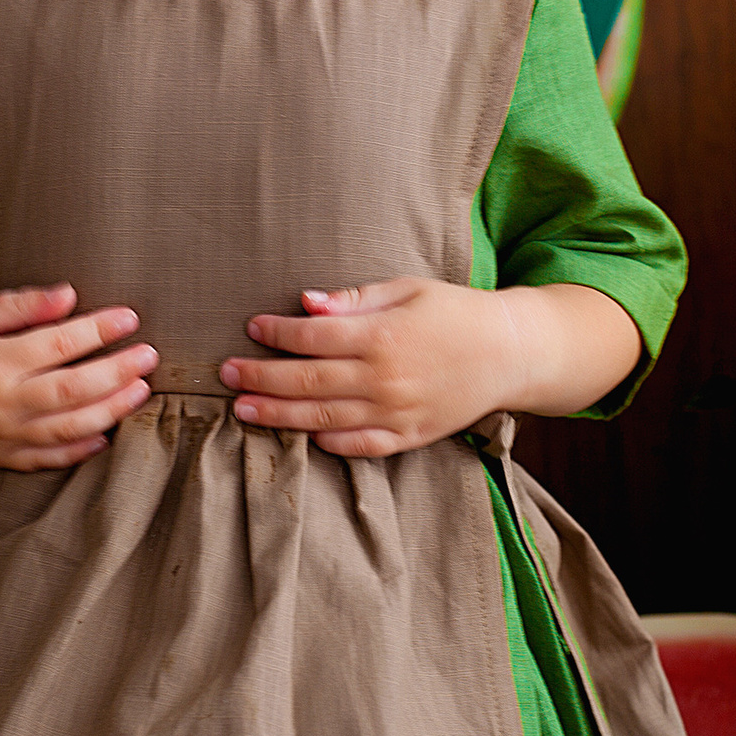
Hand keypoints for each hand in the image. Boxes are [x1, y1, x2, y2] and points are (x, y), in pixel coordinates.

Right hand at [0, 274, 154, 470]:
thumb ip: (21, 305)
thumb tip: (70, 296)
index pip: (59, 345)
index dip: (99, 331)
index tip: (129, 317)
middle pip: (72, 391)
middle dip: (117, 373)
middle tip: (150, 356)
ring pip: (66, 430)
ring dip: (109, 412)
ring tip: (141, 391)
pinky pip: (43, 460)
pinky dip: (77, 451)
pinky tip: (105, 436)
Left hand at [226, 279, 643, 457]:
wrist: (509, 352)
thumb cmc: (454, 312)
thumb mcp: (407, 289)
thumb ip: (355, 299)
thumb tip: (306, 302)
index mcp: (382, 335)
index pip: (312, 336)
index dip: (276, 333)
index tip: (250, 327)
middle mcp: (384, 378)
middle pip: (307, 382)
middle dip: (261, 379)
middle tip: (226, 375)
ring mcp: (396, 412)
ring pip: (323, 419)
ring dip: (278, 416)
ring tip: (242, 410)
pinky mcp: (410, 436)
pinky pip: (359, 447)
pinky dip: (328, 443)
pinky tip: (302, 435)